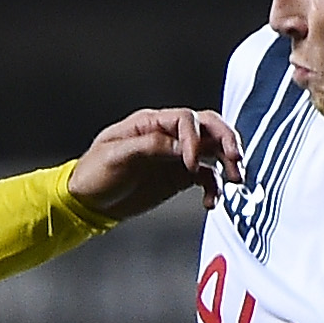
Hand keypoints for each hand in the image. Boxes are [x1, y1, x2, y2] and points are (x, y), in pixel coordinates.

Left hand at [65, 107, 243, 220]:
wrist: (87, 202)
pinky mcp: (179, 177)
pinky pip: (206, 177)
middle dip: (226, 140)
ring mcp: (176, 156)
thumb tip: (181, 147)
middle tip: (235, 159)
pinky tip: (211, 202)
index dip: (194, 139)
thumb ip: (149, 147)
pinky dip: (214, 188)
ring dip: (228, 163)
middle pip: (209, 127)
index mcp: (150, 123)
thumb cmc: (93, 173)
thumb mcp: (115, 156)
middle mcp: (168, 135)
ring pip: (213, 151)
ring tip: (236, 179)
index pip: (186, 120)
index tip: (191, 164)